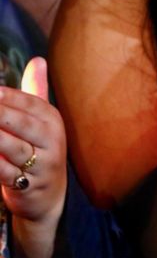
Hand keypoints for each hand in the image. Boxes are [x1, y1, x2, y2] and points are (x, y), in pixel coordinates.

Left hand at [0, 57, 66, 257]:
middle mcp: (50, 138)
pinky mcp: (28, 184)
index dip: (5, 96)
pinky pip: (4, 170)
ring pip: (9, 146)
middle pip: (17, 121)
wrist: (50, 198)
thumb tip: (38, 60)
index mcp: (51, 119)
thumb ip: (36, 90)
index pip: (26, 101)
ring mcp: (41, 163)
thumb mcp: (42, 121)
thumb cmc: (40, 152)